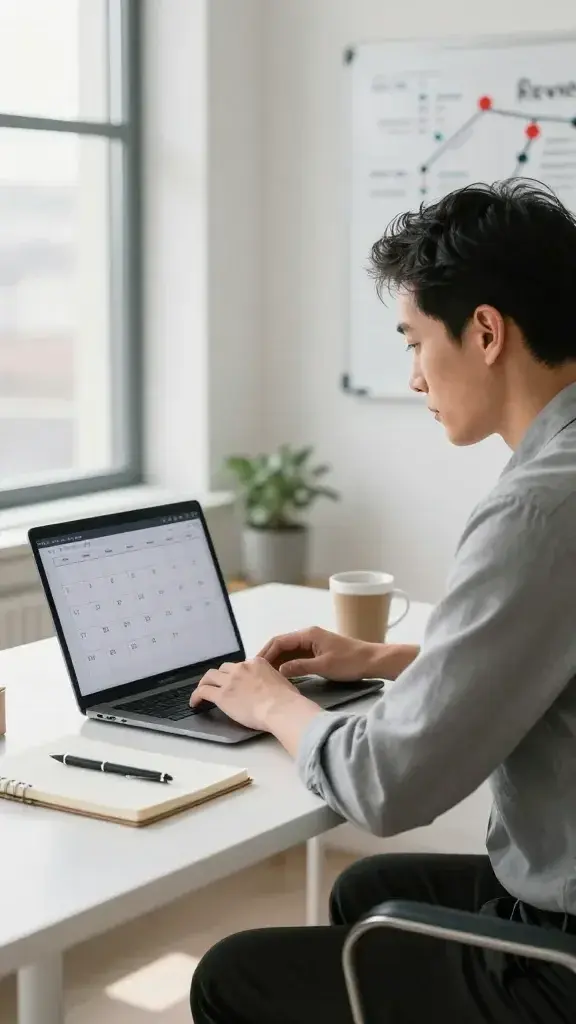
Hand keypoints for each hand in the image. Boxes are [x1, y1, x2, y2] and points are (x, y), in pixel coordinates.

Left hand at [190, 657, 318, 732]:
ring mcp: (230, 681)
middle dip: (220, 677)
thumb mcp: (281, 680)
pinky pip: (203, 691)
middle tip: (218, 686)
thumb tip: (271, 686)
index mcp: (257, 663)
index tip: (235, 682)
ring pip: (210, 676)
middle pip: (224, 668)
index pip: (241, 665)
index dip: (236, 674)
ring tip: (202, 692)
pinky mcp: (222, 695)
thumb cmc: (286, 699)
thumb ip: (271, 679)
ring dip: (205, 683)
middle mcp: (241, 668)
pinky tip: (195, 703)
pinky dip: (196, 696)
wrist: (280, 708)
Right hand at [258, 626, 418, 681]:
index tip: (255, 666)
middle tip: (256, 672)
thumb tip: (279, 671)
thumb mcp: (324, 666)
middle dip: (268, 657)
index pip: (279, 641)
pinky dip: (287, 664)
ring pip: (288, 651)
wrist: (372, 661)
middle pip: (281, 645)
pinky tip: (281, 676)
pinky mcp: (317, 652)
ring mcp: (312, 643)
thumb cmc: (350, 662)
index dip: (266, 653)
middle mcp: (308, 635)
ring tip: (265, 676)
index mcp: (308, 634)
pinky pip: (296, 656)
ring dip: (277, 662)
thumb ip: (300, 667)